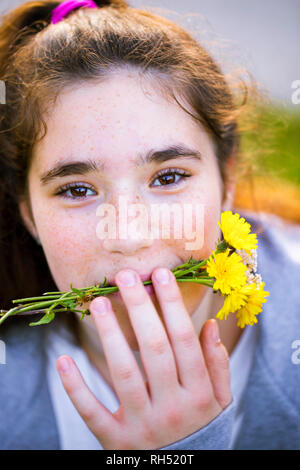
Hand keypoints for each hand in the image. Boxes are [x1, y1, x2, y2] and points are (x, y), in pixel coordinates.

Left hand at [57, 267, 231, 449]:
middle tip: (124, 276)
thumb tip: (210, 324)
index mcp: (199, 394)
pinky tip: (64, 360)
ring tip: (97, 302)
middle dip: (140, 308)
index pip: (184, 339)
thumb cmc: (199, 426)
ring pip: (124, 373)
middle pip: (154, 349)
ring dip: (109, 334)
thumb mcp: (219, 400)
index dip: (172, 304)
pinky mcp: (116, 441)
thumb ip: (216, 364)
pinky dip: (76, 387)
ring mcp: (142, 426)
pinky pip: (92, 412)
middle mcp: (172, 408)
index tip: (160, 274)